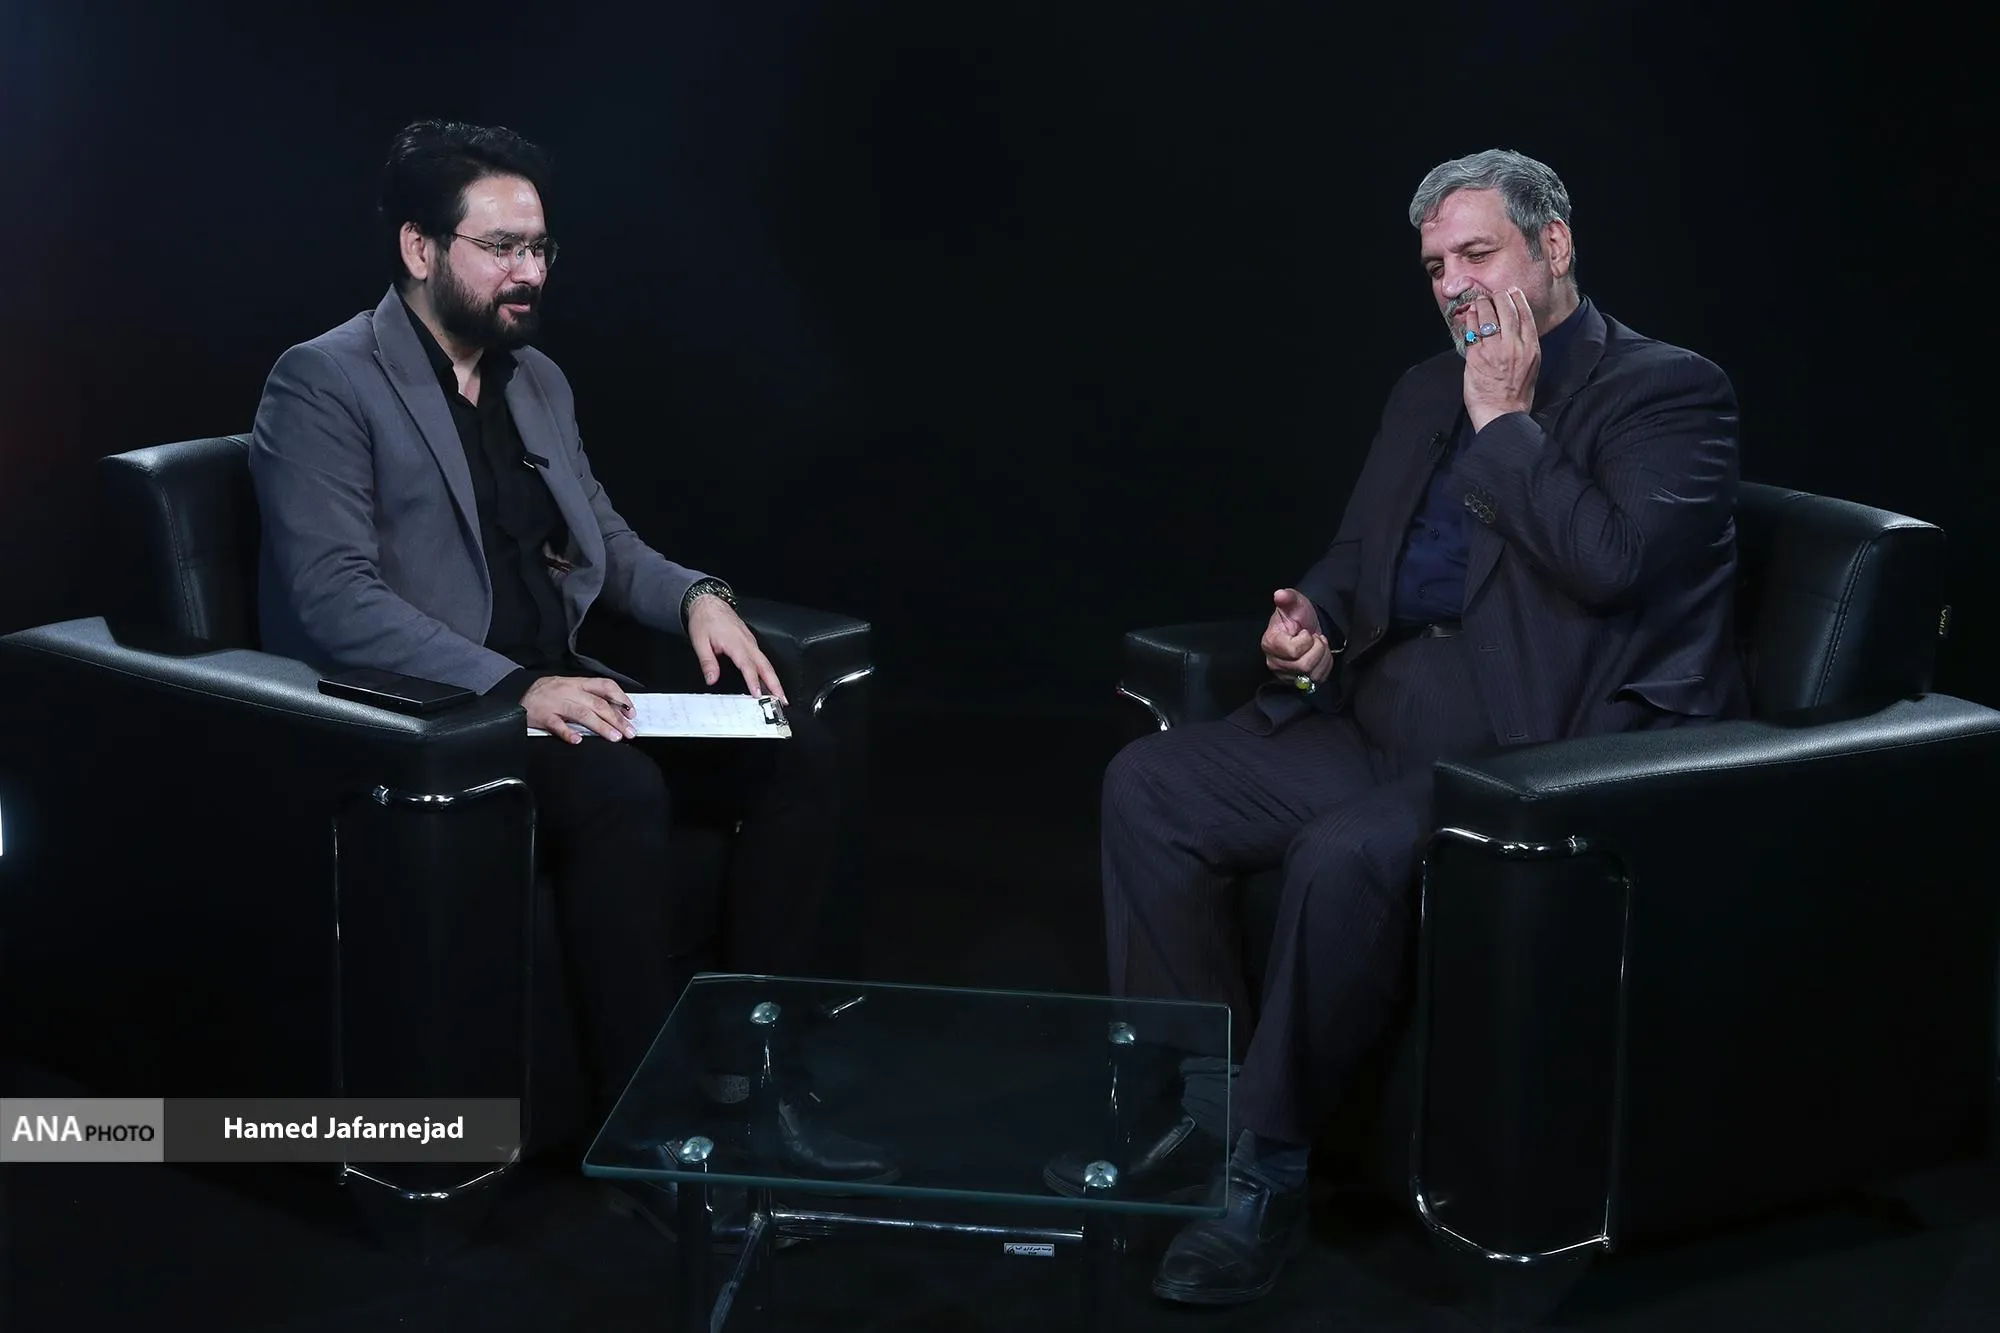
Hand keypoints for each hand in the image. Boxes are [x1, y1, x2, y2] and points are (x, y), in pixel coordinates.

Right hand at [523, 675, 635, 743]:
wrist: (515, 701)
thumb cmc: (545, 696)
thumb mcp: (566, 689)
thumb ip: (586, 696)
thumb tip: (613, 710)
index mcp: (576, 683)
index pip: (604, 686)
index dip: (621, 698)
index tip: (631, 713)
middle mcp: (568, 691)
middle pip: (598, 704)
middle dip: (617, 719)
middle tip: (629, 732)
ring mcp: (555, 703)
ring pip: (582, 714)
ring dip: (601, 727)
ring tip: (615, 737)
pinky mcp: (542, 716)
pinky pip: (557, 725)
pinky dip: (568, 733)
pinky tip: (578, 740)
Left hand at [687, 595, 787, 702]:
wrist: (708, 604)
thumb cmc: (705, 620)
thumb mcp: (700, 642)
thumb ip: (707, 662)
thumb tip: (712, 679)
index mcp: (735, 643)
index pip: (748, 666)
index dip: (754, 681)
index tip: (759, 694)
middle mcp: (747, 643)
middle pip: (766, 666)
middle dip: (775, 684)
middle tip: (782, 699)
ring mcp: (751, 642)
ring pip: (766, 663)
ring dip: (775, 680)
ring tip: (780, 695)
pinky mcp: (750, 642)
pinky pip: (762, 658)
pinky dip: (768, 671)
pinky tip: (768, 681)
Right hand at [1260, 588, 1334, 683]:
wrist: (1305, 626)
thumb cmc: (1298, 614)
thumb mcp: (1295, 602)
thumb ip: (1288, 598)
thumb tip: (1280, 594)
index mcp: (1270, 643)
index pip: (1294, 651)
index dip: (1306, 640)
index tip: (1304, 631)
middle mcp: (1274, 662)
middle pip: (1304, 666)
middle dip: (1317, 649)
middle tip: (1316, 638)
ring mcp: (1286, 674)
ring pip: (1312, 675)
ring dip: (1323, 657)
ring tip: (1319, 645)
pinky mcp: (1298, 682)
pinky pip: (1318, 680)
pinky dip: (1325, 666)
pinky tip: (1321, 655)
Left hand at [1463, 286, 1540, 431]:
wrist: (1503, 416)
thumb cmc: (1516, 396)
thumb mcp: (1531, 368)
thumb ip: (1524, 348)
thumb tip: (1514, 331)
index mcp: (1531, 349)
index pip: (1525, 315)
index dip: (1517, 299)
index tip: (1512, 292)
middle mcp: (1514, 346)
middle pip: (1506, 310)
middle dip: (1498, 297)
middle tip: (1492, 294)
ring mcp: (1494, 351)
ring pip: (1487, 316)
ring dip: (1481, 305)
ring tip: (1479, 302)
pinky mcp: (1476, 357)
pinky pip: (1472, 331)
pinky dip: (1470, 320)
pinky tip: (1469, 316)